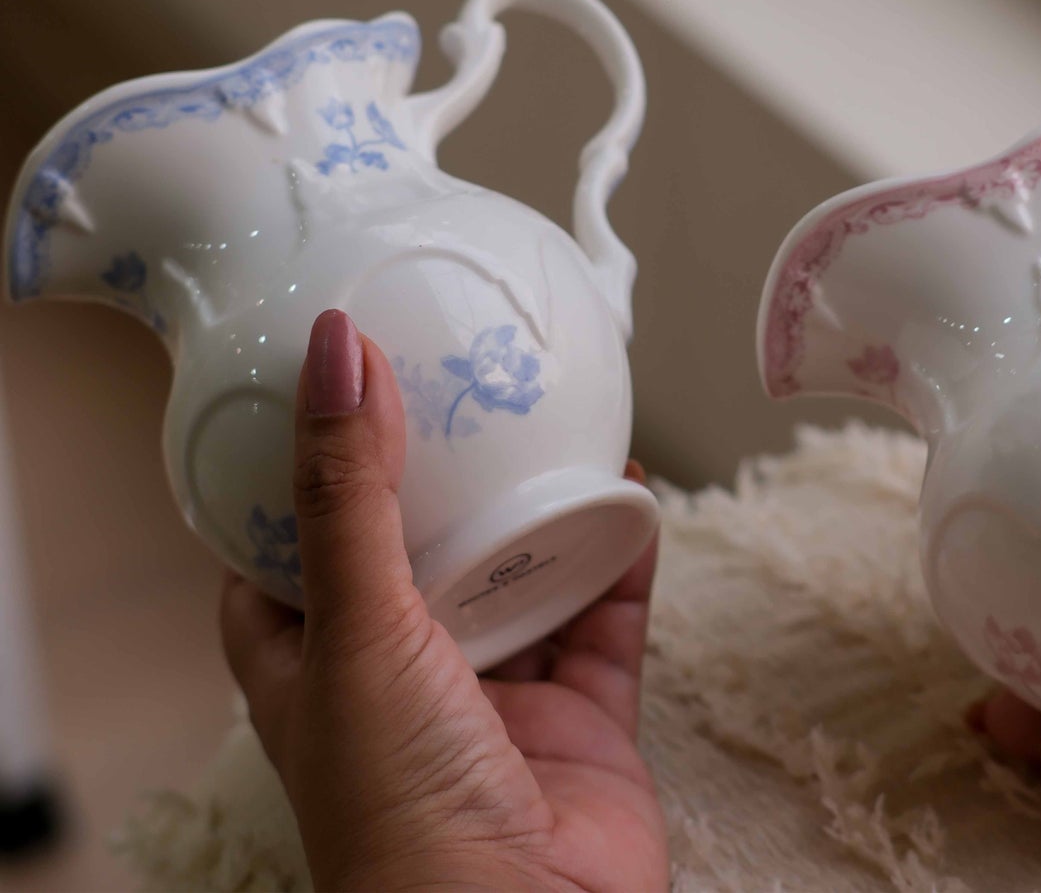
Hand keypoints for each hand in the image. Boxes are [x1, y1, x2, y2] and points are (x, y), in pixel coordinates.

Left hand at [220, 310, 667, 891]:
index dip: (303, 477)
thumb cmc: (399, 807)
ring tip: (554, 422)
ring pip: (521, 571)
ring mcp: (499, 692)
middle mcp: (405, 675)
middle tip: (461, 384)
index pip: (290, 555)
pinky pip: (606, 610)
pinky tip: (628, 491)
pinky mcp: (583, 711)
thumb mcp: (354, 627)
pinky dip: (619, 551)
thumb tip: (333, 353)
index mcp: (318, 666)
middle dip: (443, 474)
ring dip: (541, 504)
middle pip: (422, 548)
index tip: (332, 393)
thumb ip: (349, 492)